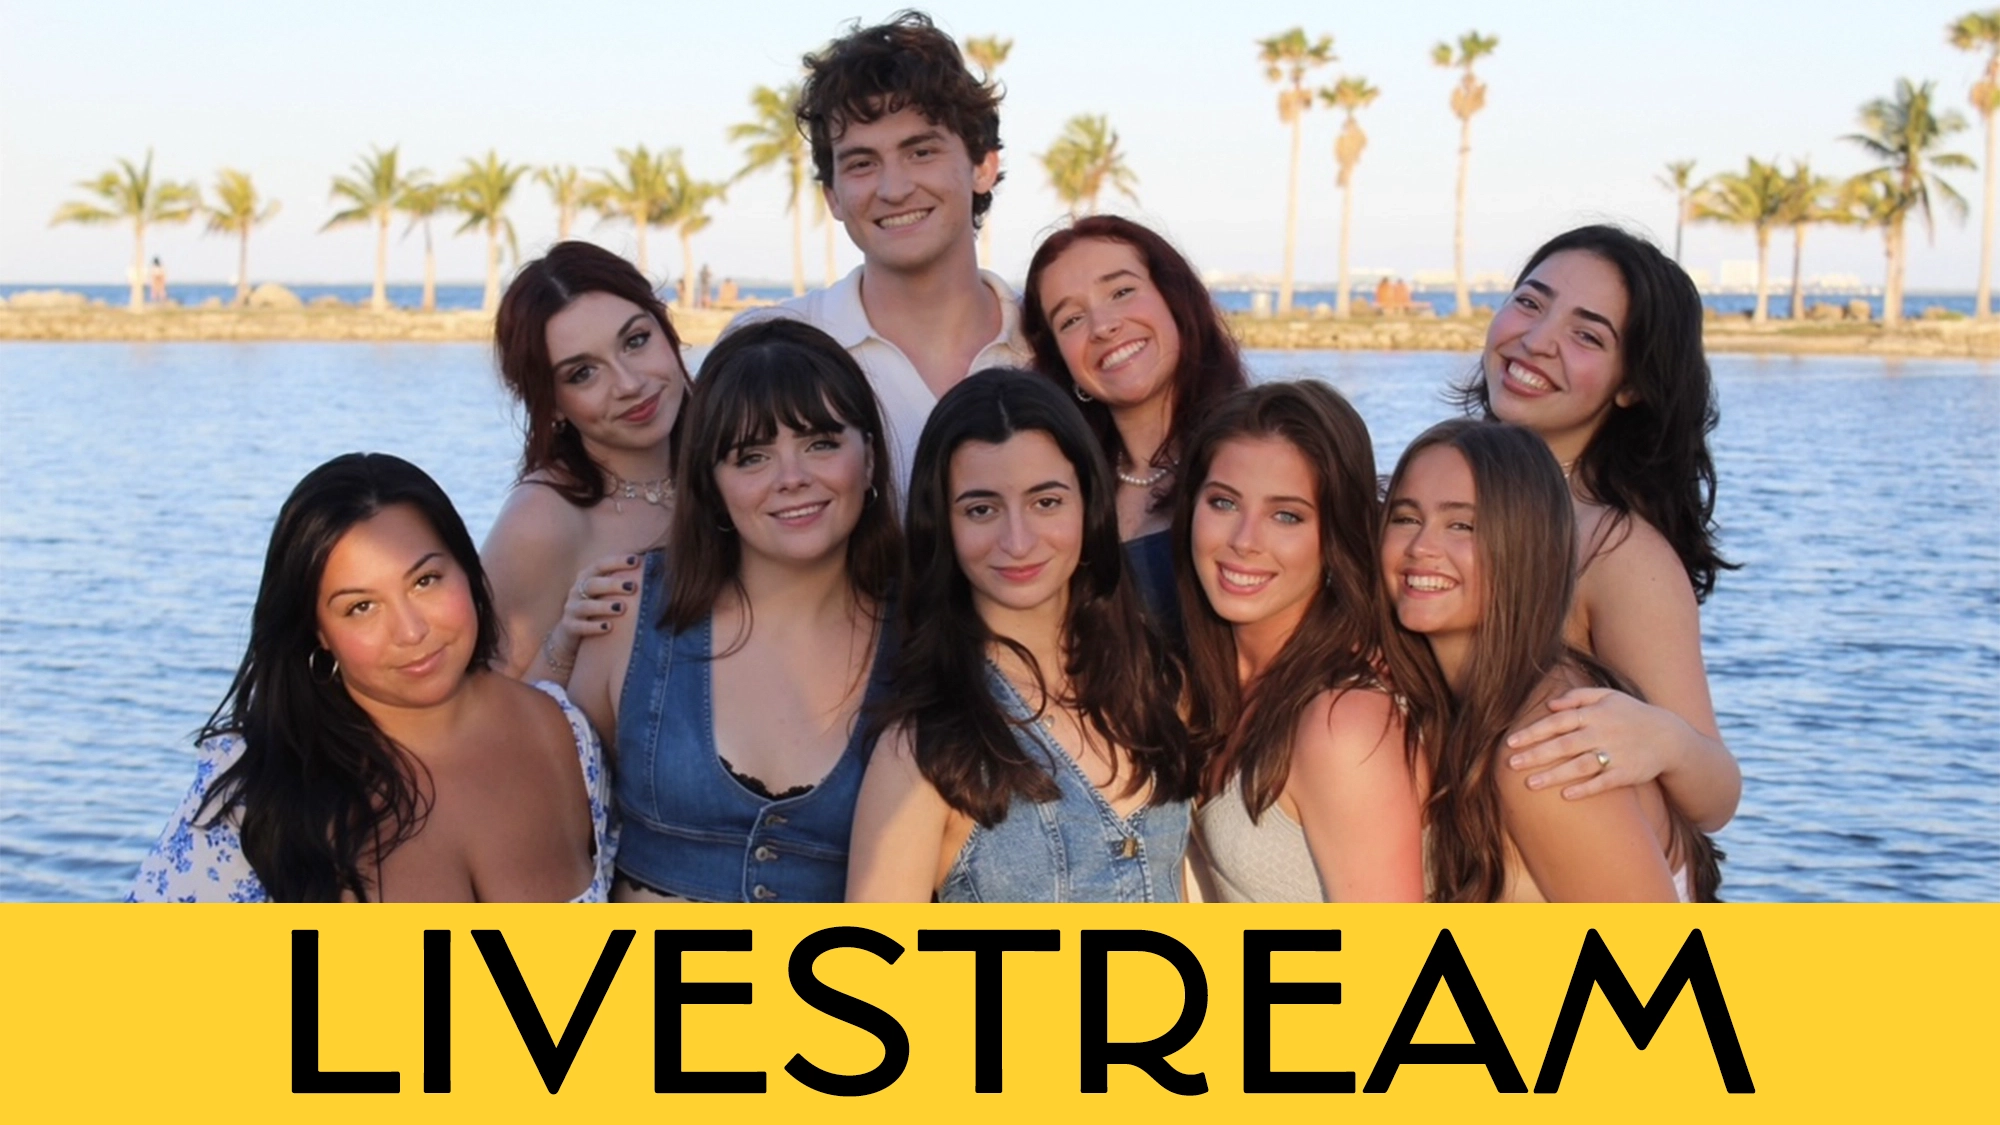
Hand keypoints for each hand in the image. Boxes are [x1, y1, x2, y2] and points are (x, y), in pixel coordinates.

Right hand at [543, 553, 641, 673]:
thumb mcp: (606, 593)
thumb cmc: (598, 608)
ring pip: (586, 606)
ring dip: (604, 606)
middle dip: (612, 584)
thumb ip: (622, 583)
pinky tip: (608, 627)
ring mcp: (572, 609)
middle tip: (632, 587)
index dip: (617, 561)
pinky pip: (581, 627)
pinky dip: (594, 627)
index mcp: (587, 578)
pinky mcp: (570, 627)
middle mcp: (577, 591)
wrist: (571, 633)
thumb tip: (656, 570)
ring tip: (621, 608)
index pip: (600, 565)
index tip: (636, 560)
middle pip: (593, 583)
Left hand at [1504, 687, 1689, 800]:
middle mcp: (1602, 732)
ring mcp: (1616, 753)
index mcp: (1594, 713)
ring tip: (1530, 785)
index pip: (1557, 722)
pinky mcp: (1627, 773)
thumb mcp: (1607, 696)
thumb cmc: (1630, 714)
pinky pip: (1604, 782)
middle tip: (1511, 765)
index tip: (1511, 743)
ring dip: (1555, 775)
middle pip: (1564, 744)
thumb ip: (1577, 697)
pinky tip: (1566, 795)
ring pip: (1580, 765)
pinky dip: (1586, 788)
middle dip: (1536, 755)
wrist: (1668, 736)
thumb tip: (1549, 705)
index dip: (1533, 732)